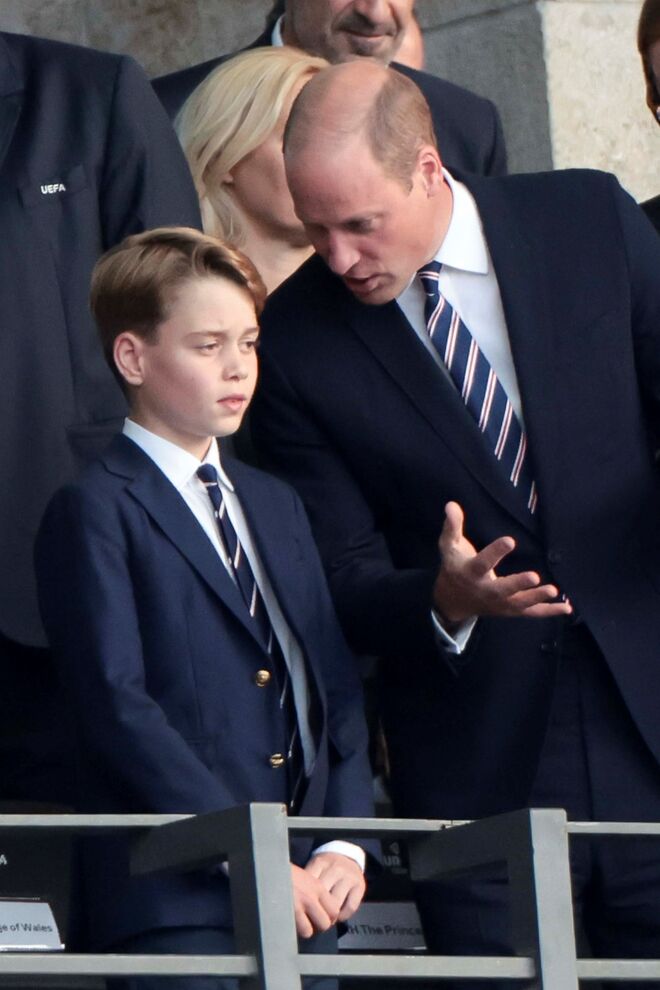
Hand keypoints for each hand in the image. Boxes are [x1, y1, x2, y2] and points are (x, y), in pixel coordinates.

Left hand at [305, 852, 365, 922]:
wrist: (346, 855)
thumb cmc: (325, 867)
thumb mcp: (314, 867)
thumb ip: (305, 881)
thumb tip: (295, 903)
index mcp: (320, 862)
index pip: (309, 885)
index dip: (304, 901)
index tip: (301, 910)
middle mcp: (335, 868)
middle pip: (322, 896)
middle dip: (316, 911)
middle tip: (312, 919)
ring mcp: (349, 876)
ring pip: (336, 903)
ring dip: (329, 916)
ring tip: (324, 920)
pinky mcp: (360, 886)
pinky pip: (350, 907)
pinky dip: (343, 916)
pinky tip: (338, 916)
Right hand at [433, 501, 572, 624]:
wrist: (453, 600)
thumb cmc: (454, 566)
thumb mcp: (448, 546)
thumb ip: (452, 526)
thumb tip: (452, 504)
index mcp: (470, 572)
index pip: (483, 562)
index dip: (495, 552)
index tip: (510, 540)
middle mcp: (485, 590)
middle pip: (502, 589)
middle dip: (518, 584)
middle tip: (534, 576)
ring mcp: (499, 603)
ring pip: (519, 603)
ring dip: (536, 598)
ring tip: (554, 590)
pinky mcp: (510, 609)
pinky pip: (530, 612)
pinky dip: (548, 611)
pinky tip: (567, 607)